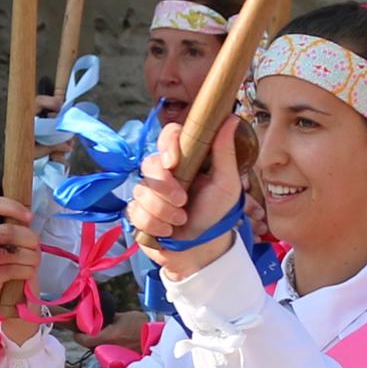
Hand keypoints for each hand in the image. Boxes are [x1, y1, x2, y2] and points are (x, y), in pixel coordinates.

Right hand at [0, 196, 43, 323]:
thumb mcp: (21, 242)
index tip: (29, 218)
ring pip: (11, 251)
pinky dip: (26, 271)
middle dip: (28, 239)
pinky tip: (27, 275)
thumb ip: (18, 226)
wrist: (17, 302)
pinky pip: (12, 268)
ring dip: (30, 258)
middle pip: (5, 230)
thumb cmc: (19, 266)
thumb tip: (24, 218)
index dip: (11, 207)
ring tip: (31, 264)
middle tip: (35, 248)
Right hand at [125, 112, 243, 266]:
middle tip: (183, 202)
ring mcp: (148, 192)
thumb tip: (231, 118)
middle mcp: (163, 171)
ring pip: (141, 192)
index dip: (167, 145)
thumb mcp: (226, 183)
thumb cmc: (216, 213)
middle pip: (149, 164)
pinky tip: (166, 232)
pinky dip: (153, 225)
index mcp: (184, 158)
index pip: (168, 135)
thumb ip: (225, 152)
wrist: (203, 248)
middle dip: (165, 188)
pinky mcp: (137, 212)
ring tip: (180, 221)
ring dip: (163, 211)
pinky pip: (135, 212)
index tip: (173, 162)